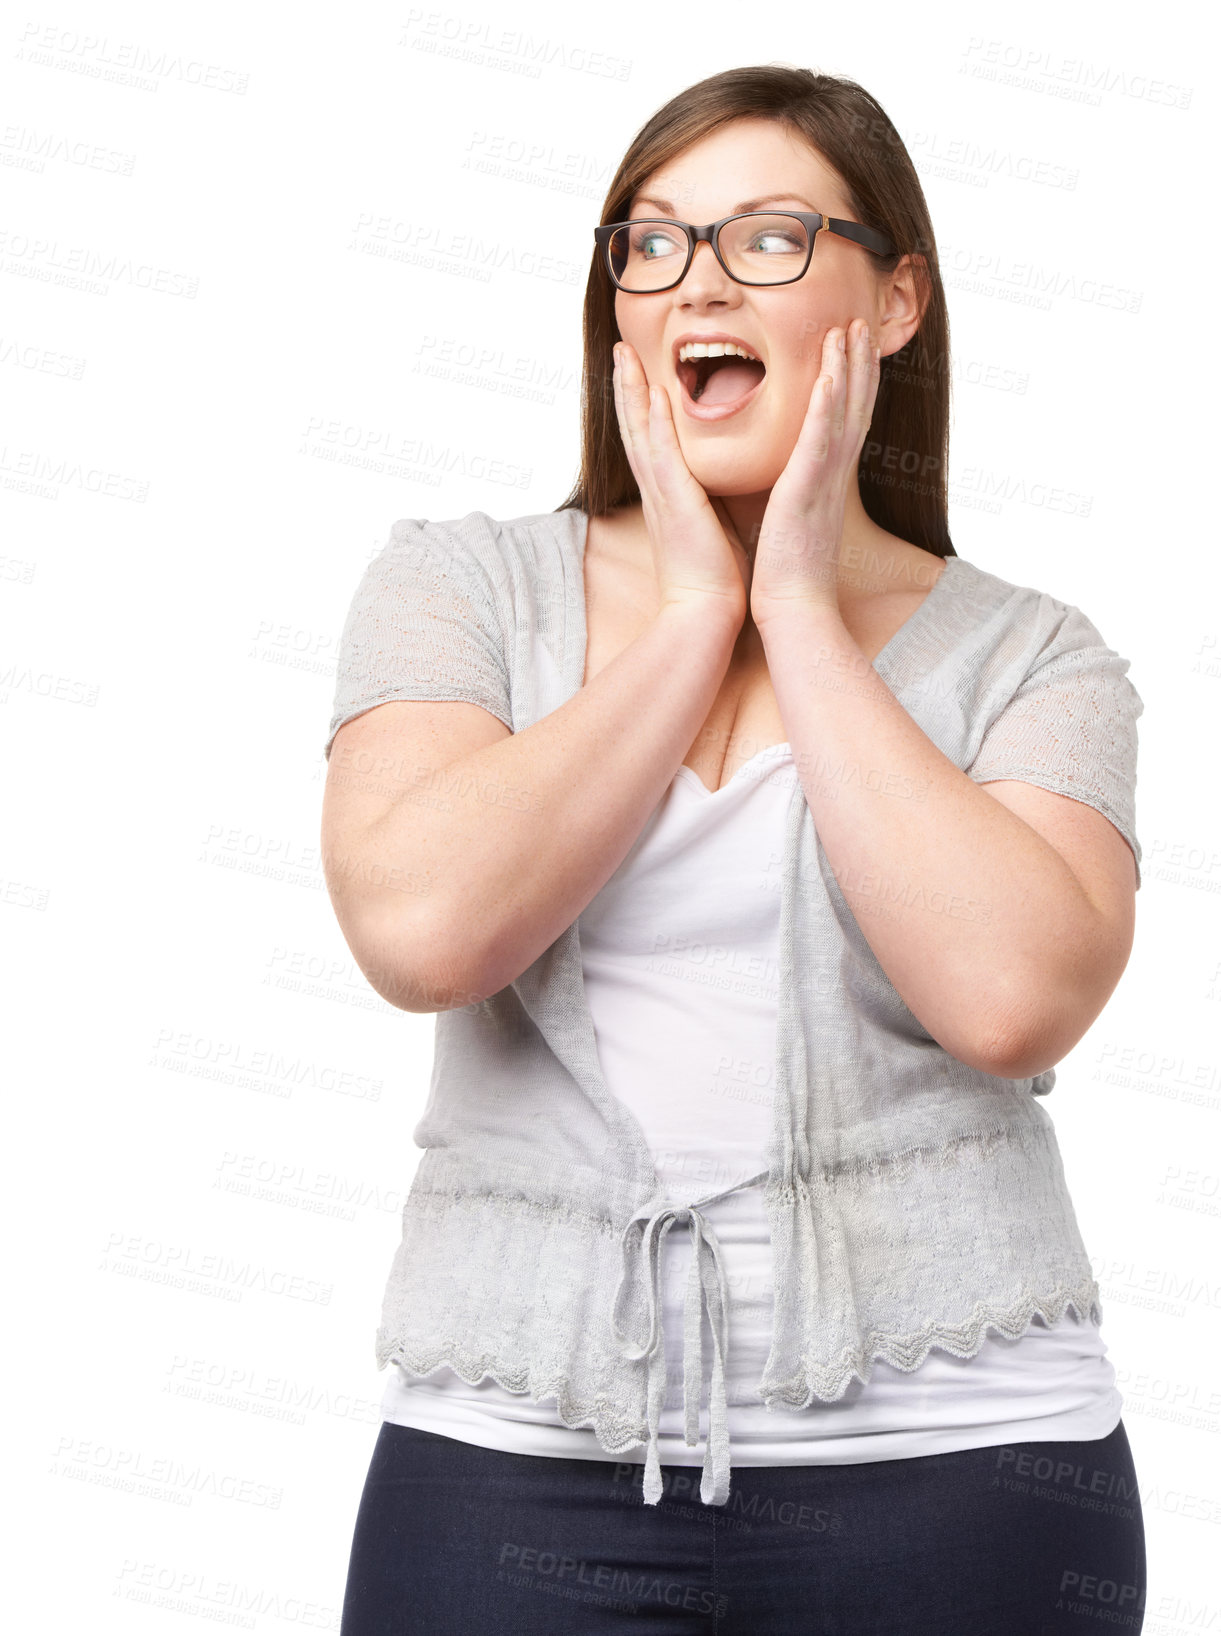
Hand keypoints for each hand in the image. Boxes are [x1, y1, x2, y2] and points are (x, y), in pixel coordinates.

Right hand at [611, 341, 749, 625]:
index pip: (649, 440)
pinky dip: (656, 425)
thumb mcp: (710, 525)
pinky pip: (662, 457)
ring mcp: (661, 496)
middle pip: (635, 427)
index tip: (639, 371)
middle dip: (627, 386)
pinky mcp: (675, 505)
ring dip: (632, 392)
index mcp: (666, 495)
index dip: (641, 405)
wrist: (706, 613)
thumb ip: (708, 498)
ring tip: (624, 355)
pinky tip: (655, 394)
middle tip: (620, 348)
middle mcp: (656, 491)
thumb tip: (718, 484)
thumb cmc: (714, 577)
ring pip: (640, 433)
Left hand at [749, 319, 880, 627]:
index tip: (850, 344)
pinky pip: (822, 438)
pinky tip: (832, 372)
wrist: (792, 606)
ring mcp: (825, 479)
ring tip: (849, 327)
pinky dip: (830, 403)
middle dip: (858, 361)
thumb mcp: (791, 516)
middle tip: (860, 320)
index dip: (851, 380)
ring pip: (843, 412)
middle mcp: (833, 473)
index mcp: (826, 479)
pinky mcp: (809, 489)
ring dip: (848, 367)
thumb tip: (786, 476)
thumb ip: (794, 488)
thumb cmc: (786, 570)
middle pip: (853, 405)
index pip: (844, 419)